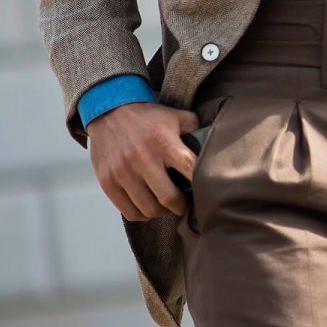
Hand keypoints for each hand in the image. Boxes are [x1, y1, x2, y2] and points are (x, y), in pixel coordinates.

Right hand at [87, 102, 198, 221]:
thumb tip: (218, 145)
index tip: (205, 190)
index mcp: (163, 141)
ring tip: (165, 205)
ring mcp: (122, 172)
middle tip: (184, 205)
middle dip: (181, 206)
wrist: (108, 113)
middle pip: (169, 197)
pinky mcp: (107, 182)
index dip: (201, 184)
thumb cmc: (148, 118)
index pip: (190, 170)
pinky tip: (147, 206)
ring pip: (149, 208)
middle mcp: (142, 158)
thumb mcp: (176, 117)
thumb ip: (197, 130)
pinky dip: (142, 214)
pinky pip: (129, 211)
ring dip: (161, 211)